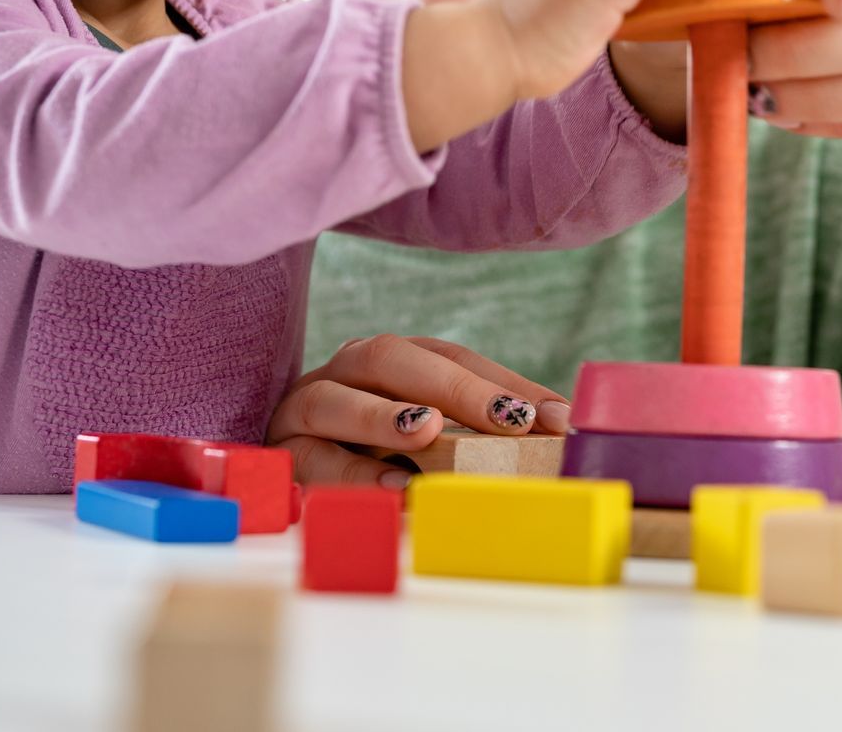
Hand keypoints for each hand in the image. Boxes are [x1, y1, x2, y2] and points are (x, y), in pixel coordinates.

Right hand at [266, 334, 569, 487]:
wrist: (279, 471)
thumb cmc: (374, 453)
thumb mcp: (432, 438)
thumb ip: (482, 430)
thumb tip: (561, 431)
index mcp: (388, 359)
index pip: (449, 356)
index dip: (502, 383)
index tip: (554, 420)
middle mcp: (344, 371)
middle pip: (391, 359)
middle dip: (454, 388)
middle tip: (507, 421)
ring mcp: (304, 408)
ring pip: (335, 398)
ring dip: (383, 416)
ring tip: (429, 432)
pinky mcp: (281, 452)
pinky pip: (311, 459)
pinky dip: (353, 472)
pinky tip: (395, 486)